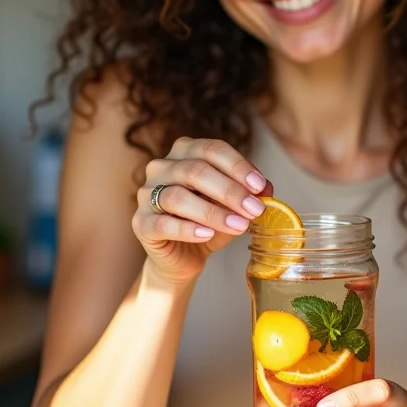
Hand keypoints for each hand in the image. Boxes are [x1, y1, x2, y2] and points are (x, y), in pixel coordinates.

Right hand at [132, 137, 272, 282]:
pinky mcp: (140, 223)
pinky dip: (187, 229)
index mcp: (184, 152)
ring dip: (213, 212)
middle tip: (255, 210)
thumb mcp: (234, 205)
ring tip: (239, 226)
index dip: (238, 166)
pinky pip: (162, 223)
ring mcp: (146, 194)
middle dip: (230, 191)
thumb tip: (266, 189)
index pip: (212, 149)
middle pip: (196, 171)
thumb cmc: (210, 222)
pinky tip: (207, 235)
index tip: (260, 186)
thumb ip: (249, 194)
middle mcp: (161, 167)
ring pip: (178, 196)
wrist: (184, 257)